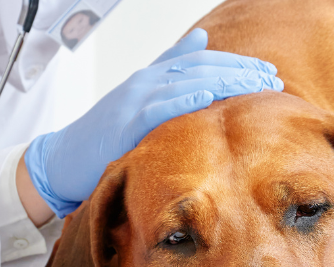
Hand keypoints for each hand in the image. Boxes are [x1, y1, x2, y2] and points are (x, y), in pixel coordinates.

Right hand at [25, 28, 283, 215]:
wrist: (62, 160)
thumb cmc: (103, 134)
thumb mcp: (139, 98)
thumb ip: (169, 68)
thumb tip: (201, 38)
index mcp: (151, 77)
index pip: (201, 61)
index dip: (235, 64)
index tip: (266, 71)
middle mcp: (145, 82)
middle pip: (200, 67)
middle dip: (238, 71)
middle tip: (270, 78)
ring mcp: (134, 100)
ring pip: (186, 82)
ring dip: (223, 82)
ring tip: (254, 85)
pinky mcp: (125, 122)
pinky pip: (158, 108)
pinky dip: (184, 99)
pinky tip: (209, 97)